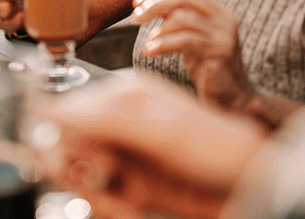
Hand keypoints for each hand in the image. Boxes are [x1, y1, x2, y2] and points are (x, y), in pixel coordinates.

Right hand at [35, 76, 263, 218]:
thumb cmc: (218, 148)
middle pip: (68, 145)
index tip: (79, 161)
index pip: (67, 114)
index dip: (65, 141)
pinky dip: (109, 205)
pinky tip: (129, 208)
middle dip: (78, 171)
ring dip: (95, 193)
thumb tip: (52, 110)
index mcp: (122, 98)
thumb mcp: (160, 131)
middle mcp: (118, 123)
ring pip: (79, 175)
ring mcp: (124, 155)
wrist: (253, 186)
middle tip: (100, 183)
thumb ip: (105, 120)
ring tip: (123, 203)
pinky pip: (99, 195)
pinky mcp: (130, 185)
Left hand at [132, 0, 254, 111]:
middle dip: (155, 5)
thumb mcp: (191, 39)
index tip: (137, 1)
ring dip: (157, 30)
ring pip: (182, 19)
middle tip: (135, 17)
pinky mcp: (220, 54)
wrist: (231, 99)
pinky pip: (184, 41)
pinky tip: (148, 52)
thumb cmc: (206, 68)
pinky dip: (162, 44)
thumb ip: (177, 22)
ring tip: (146, 45)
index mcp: (219, 12)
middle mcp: (225, 20)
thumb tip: (147, 5)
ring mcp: (224, 36)